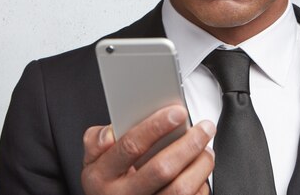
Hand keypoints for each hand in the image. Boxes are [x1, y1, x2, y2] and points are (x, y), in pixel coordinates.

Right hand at [81, 105, 214, 194]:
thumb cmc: (108, 182)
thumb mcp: (92, 161)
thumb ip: (98, 140)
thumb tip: (111, 131)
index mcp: (102, 176)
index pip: (130, 146)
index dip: (156, 126)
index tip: (178, 112)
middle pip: (162, 169)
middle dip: (189, 144)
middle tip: (205, 128)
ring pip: (180, 189)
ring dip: (200, 165)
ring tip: (206, 149)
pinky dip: (201, 184)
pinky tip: (200, 172)